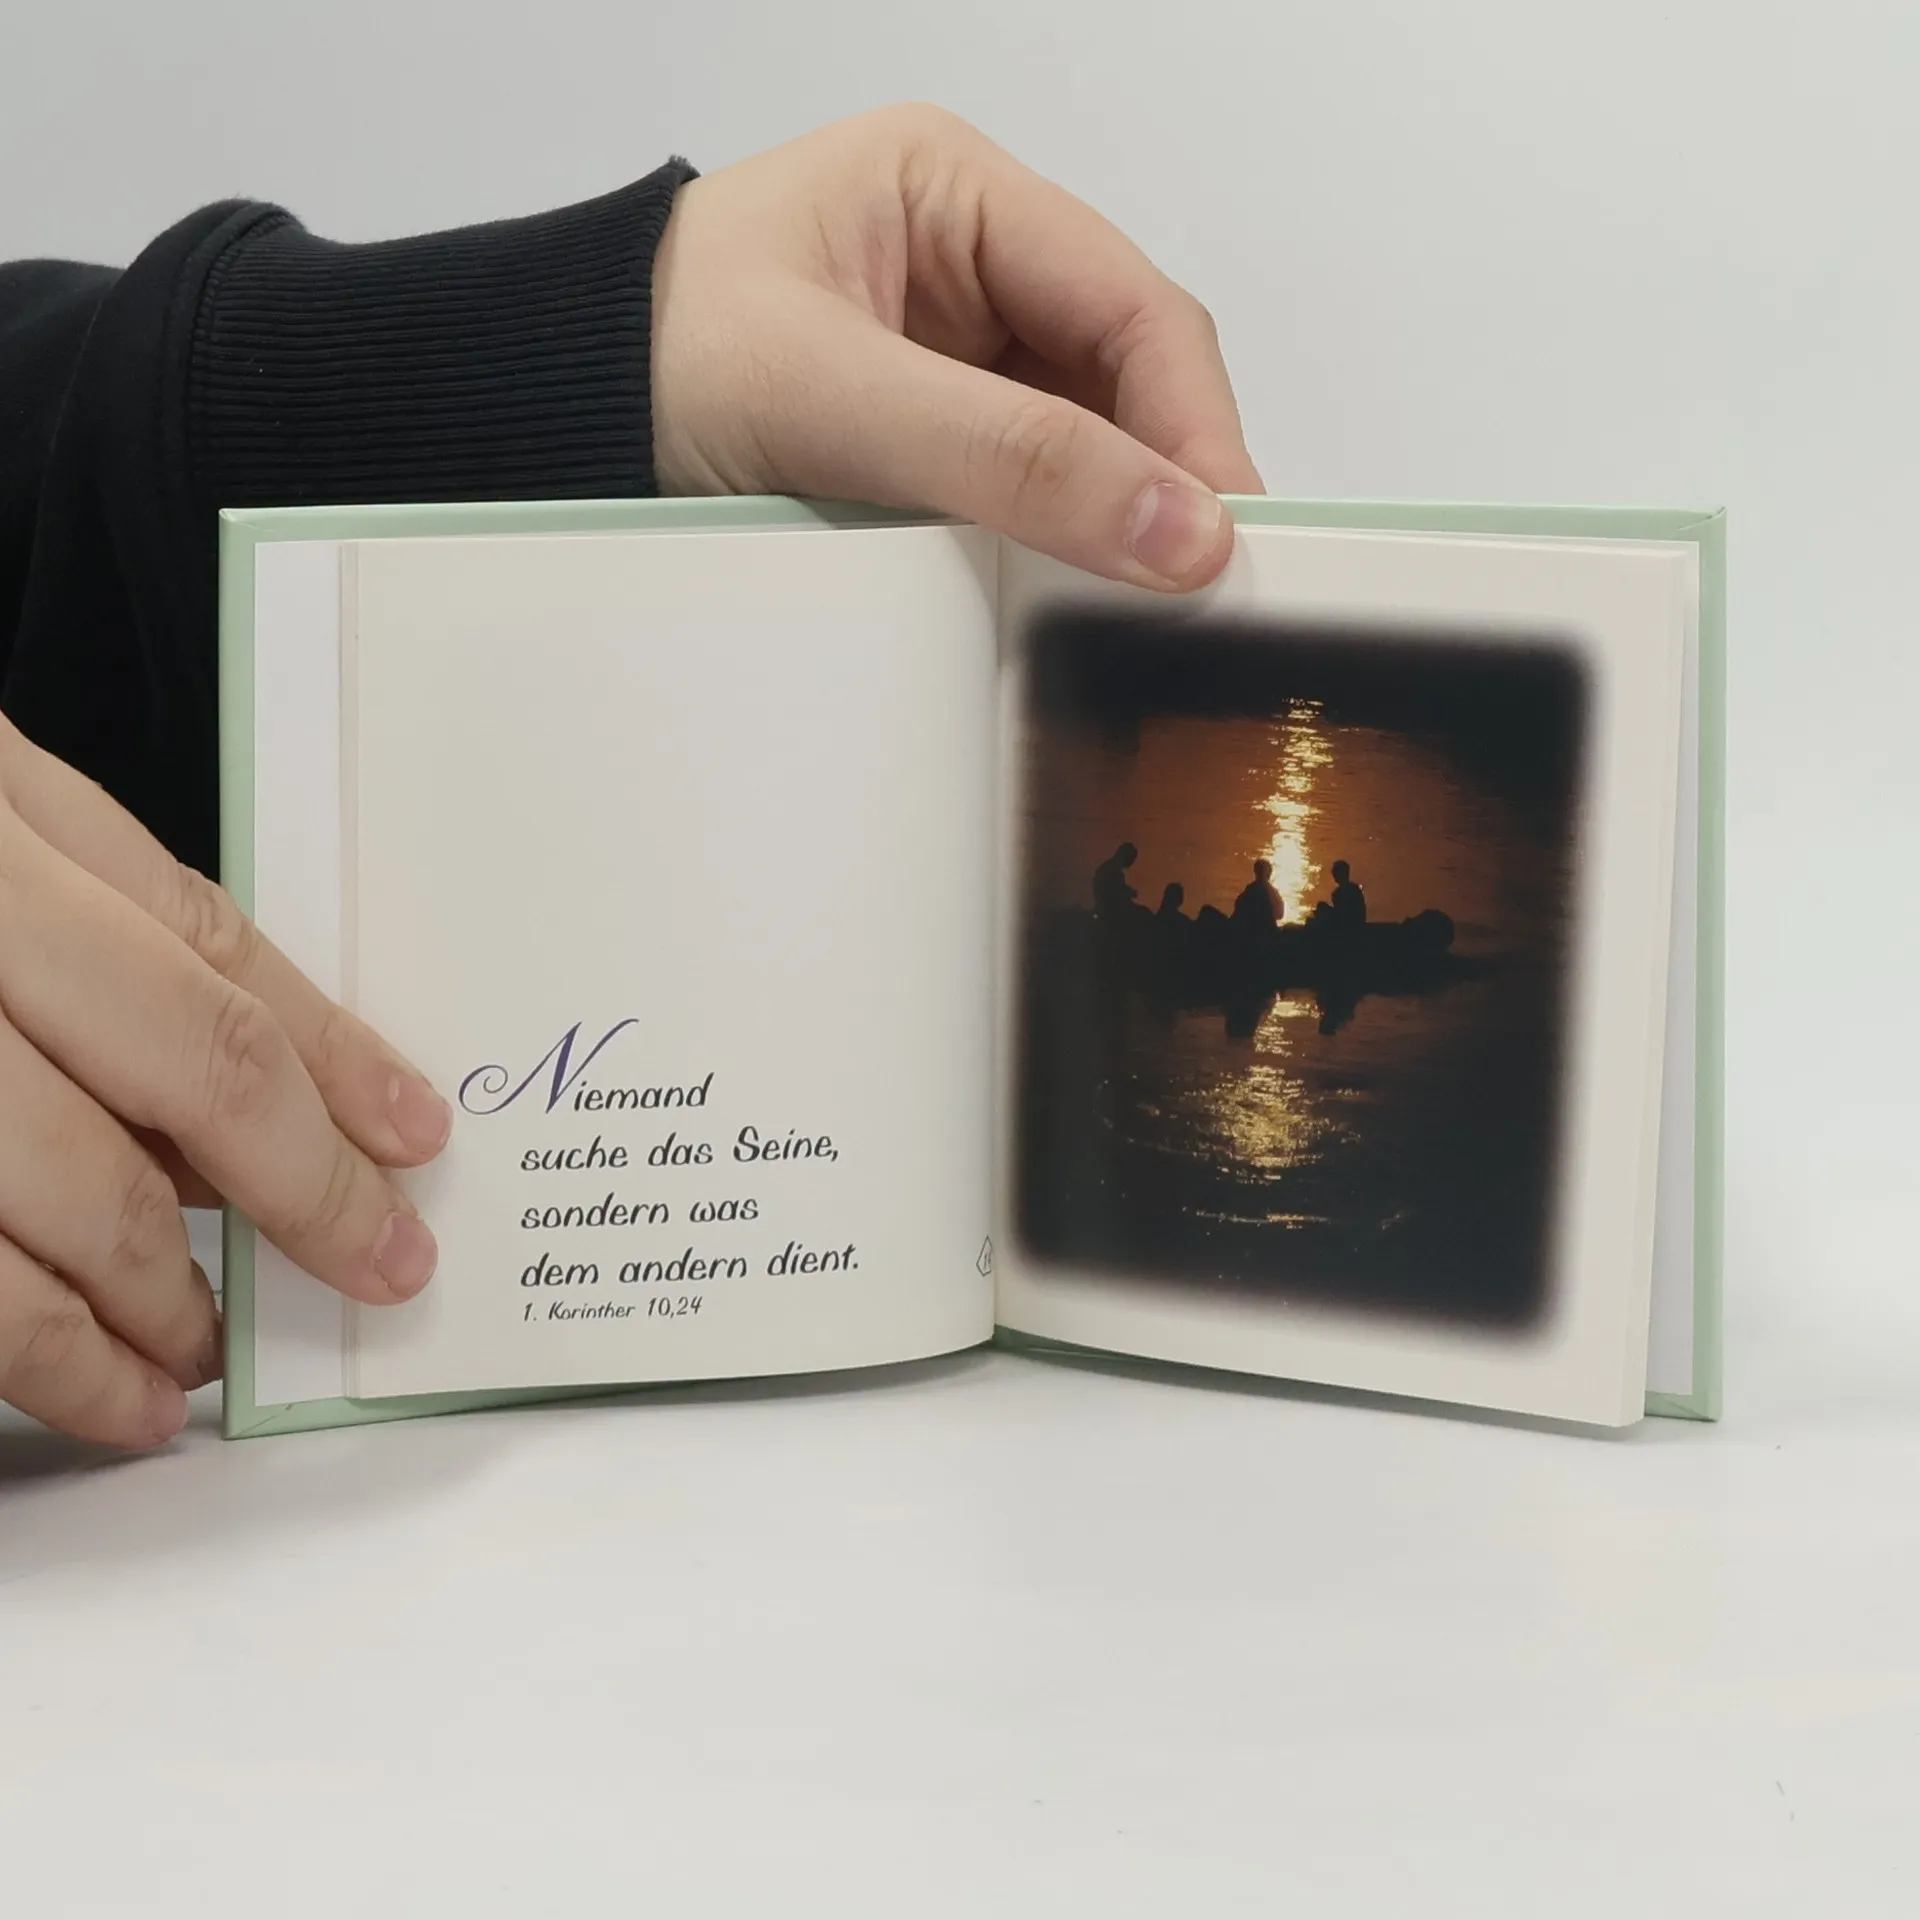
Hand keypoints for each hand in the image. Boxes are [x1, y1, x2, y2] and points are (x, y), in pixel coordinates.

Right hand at [0, 718, 450, 1448]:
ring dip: (151, 1307)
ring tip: (203, 1361)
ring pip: (48, 1207)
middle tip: (373, 1270)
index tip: (412, 1144)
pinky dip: (28, 1353)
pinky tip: (93, 1388)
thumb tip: (284, 1074)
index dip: (337, 1063)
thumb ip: (113, 923)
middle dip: (298, 1192)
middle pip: (173, 1071)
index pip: (213, 958)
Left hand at [652, 105, 1263, 590]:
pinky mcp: (929, 440)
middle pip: (1124, 374)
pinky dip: (1053, 546)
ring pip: (1086, 441)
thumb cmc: (650, 364)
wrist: (537, 424)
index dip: (1191, 421)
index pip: (1126, 303)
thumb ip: (1008, 459)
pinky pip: (1025, 492)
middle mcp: (970, 265)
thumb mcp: (830, 402)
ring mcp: (953, 357)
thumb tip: (1180, 531)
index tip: (1223, 535)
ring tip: (1141, 607)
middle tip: (1201, 591)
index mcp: (951, 192)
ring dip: (1113, 520)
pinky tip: (1066, 597)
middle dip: (1165, 477)